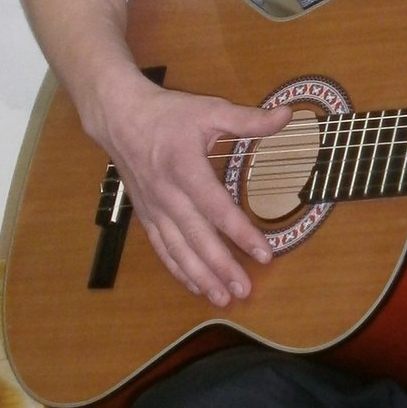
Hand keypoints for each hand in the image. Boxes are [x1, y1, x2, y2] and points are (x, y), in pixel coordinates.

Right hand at [96, 71, 291, 307]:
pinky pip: (163, 249)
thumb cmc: (168, 114)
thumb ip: (248, 119)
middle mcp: (168, 194)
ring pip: (179, 250)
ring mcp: (155, 209)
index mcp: (185, 168)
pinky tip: (197, 287)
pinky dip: (179, 271)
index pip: (217, 207)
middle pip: (197, 237)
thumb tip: (287, 115)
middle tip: (244, 290)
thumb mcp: (209, 109)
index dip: (241, 233)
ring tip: (223, 298)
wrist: (119, 118)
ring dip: (201, 277)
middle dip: (221, 267)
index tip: (264, 254)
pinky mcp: (146, 216)